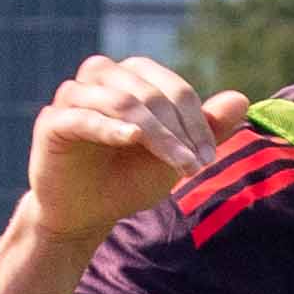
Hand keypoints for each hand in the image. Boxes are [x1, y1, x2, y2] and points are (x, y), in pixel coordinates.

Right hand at [24, 56, 255, 240]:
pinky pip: (83, 117)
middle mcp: (100, 78)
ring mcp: (73, 98)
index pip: (172, 87)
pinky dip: (110, 127)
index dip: (196, 120)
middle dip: (178, 128)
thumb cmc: (127, 180)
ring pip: (120, 100)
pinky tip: (132, 139)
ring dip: (154, 132)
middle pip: (148, 90)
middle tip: (196, 166)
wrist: (84, 215)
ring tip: (175, 163)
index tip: (210, 158)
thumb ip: (205, 129)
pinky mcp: (52, 123)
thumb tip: (242, 99)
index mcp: (131, 78)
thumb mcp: (173, 157)